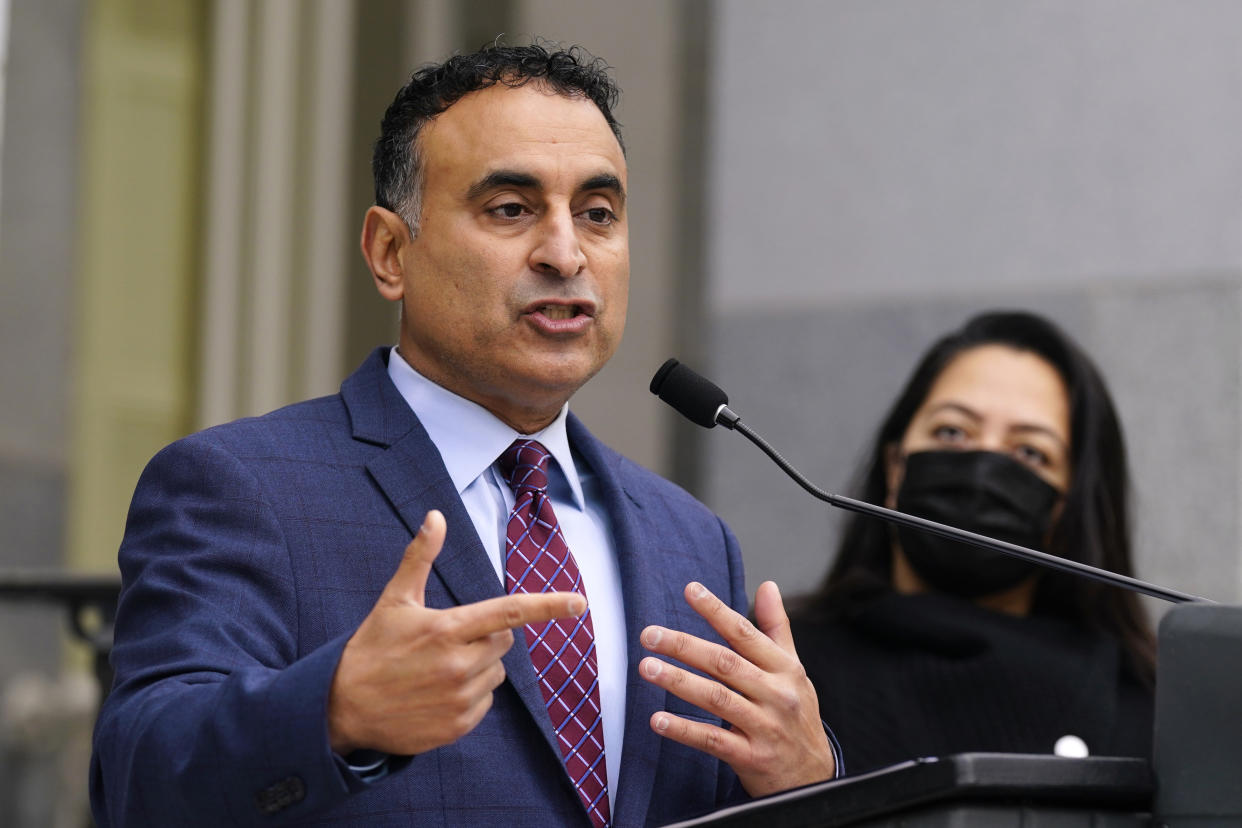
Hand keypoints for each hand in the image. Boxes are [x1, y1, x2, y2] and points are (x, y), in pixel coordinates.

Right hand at [327, 510, 584, 755]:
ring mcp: (460, 699)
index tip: (579, 603)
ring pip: (496, 674)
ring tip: (438, 670)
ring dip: (478, 668)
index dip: (548, 606)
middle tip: (448, 641)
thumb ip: (420, 557)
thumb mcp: (394, 600)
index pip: (509, 612)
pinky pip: (485, 702)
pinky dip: (470, 696)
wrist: (342, 709)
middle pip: (504, 641)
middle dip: (486, 637)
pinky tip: (437, 693)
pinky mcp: (458, 726)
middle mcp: (458, 665)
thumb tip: (436, 516)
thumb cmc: (372, 648)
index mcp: (447, 629)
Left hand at [639, 580, 834, 795]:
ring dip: (678, 681)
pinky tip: (658, 720)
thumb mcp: (794, 670)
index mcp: (785, 669)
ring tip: (647, 667)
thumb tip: (767, 586)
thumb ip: (776, 628)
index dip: (717, 611)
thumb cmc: (797, 715)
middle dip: (684, 646)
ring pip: (716, 698)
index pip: (746, 634)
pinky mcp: (752, 758)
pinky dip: (684, 729)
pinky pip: (713, 740)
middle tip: (649, 634)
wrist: (814, 777)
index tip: (690, 590)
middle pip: (725, 663)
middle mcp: (776, 694)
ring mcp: (765, 727)